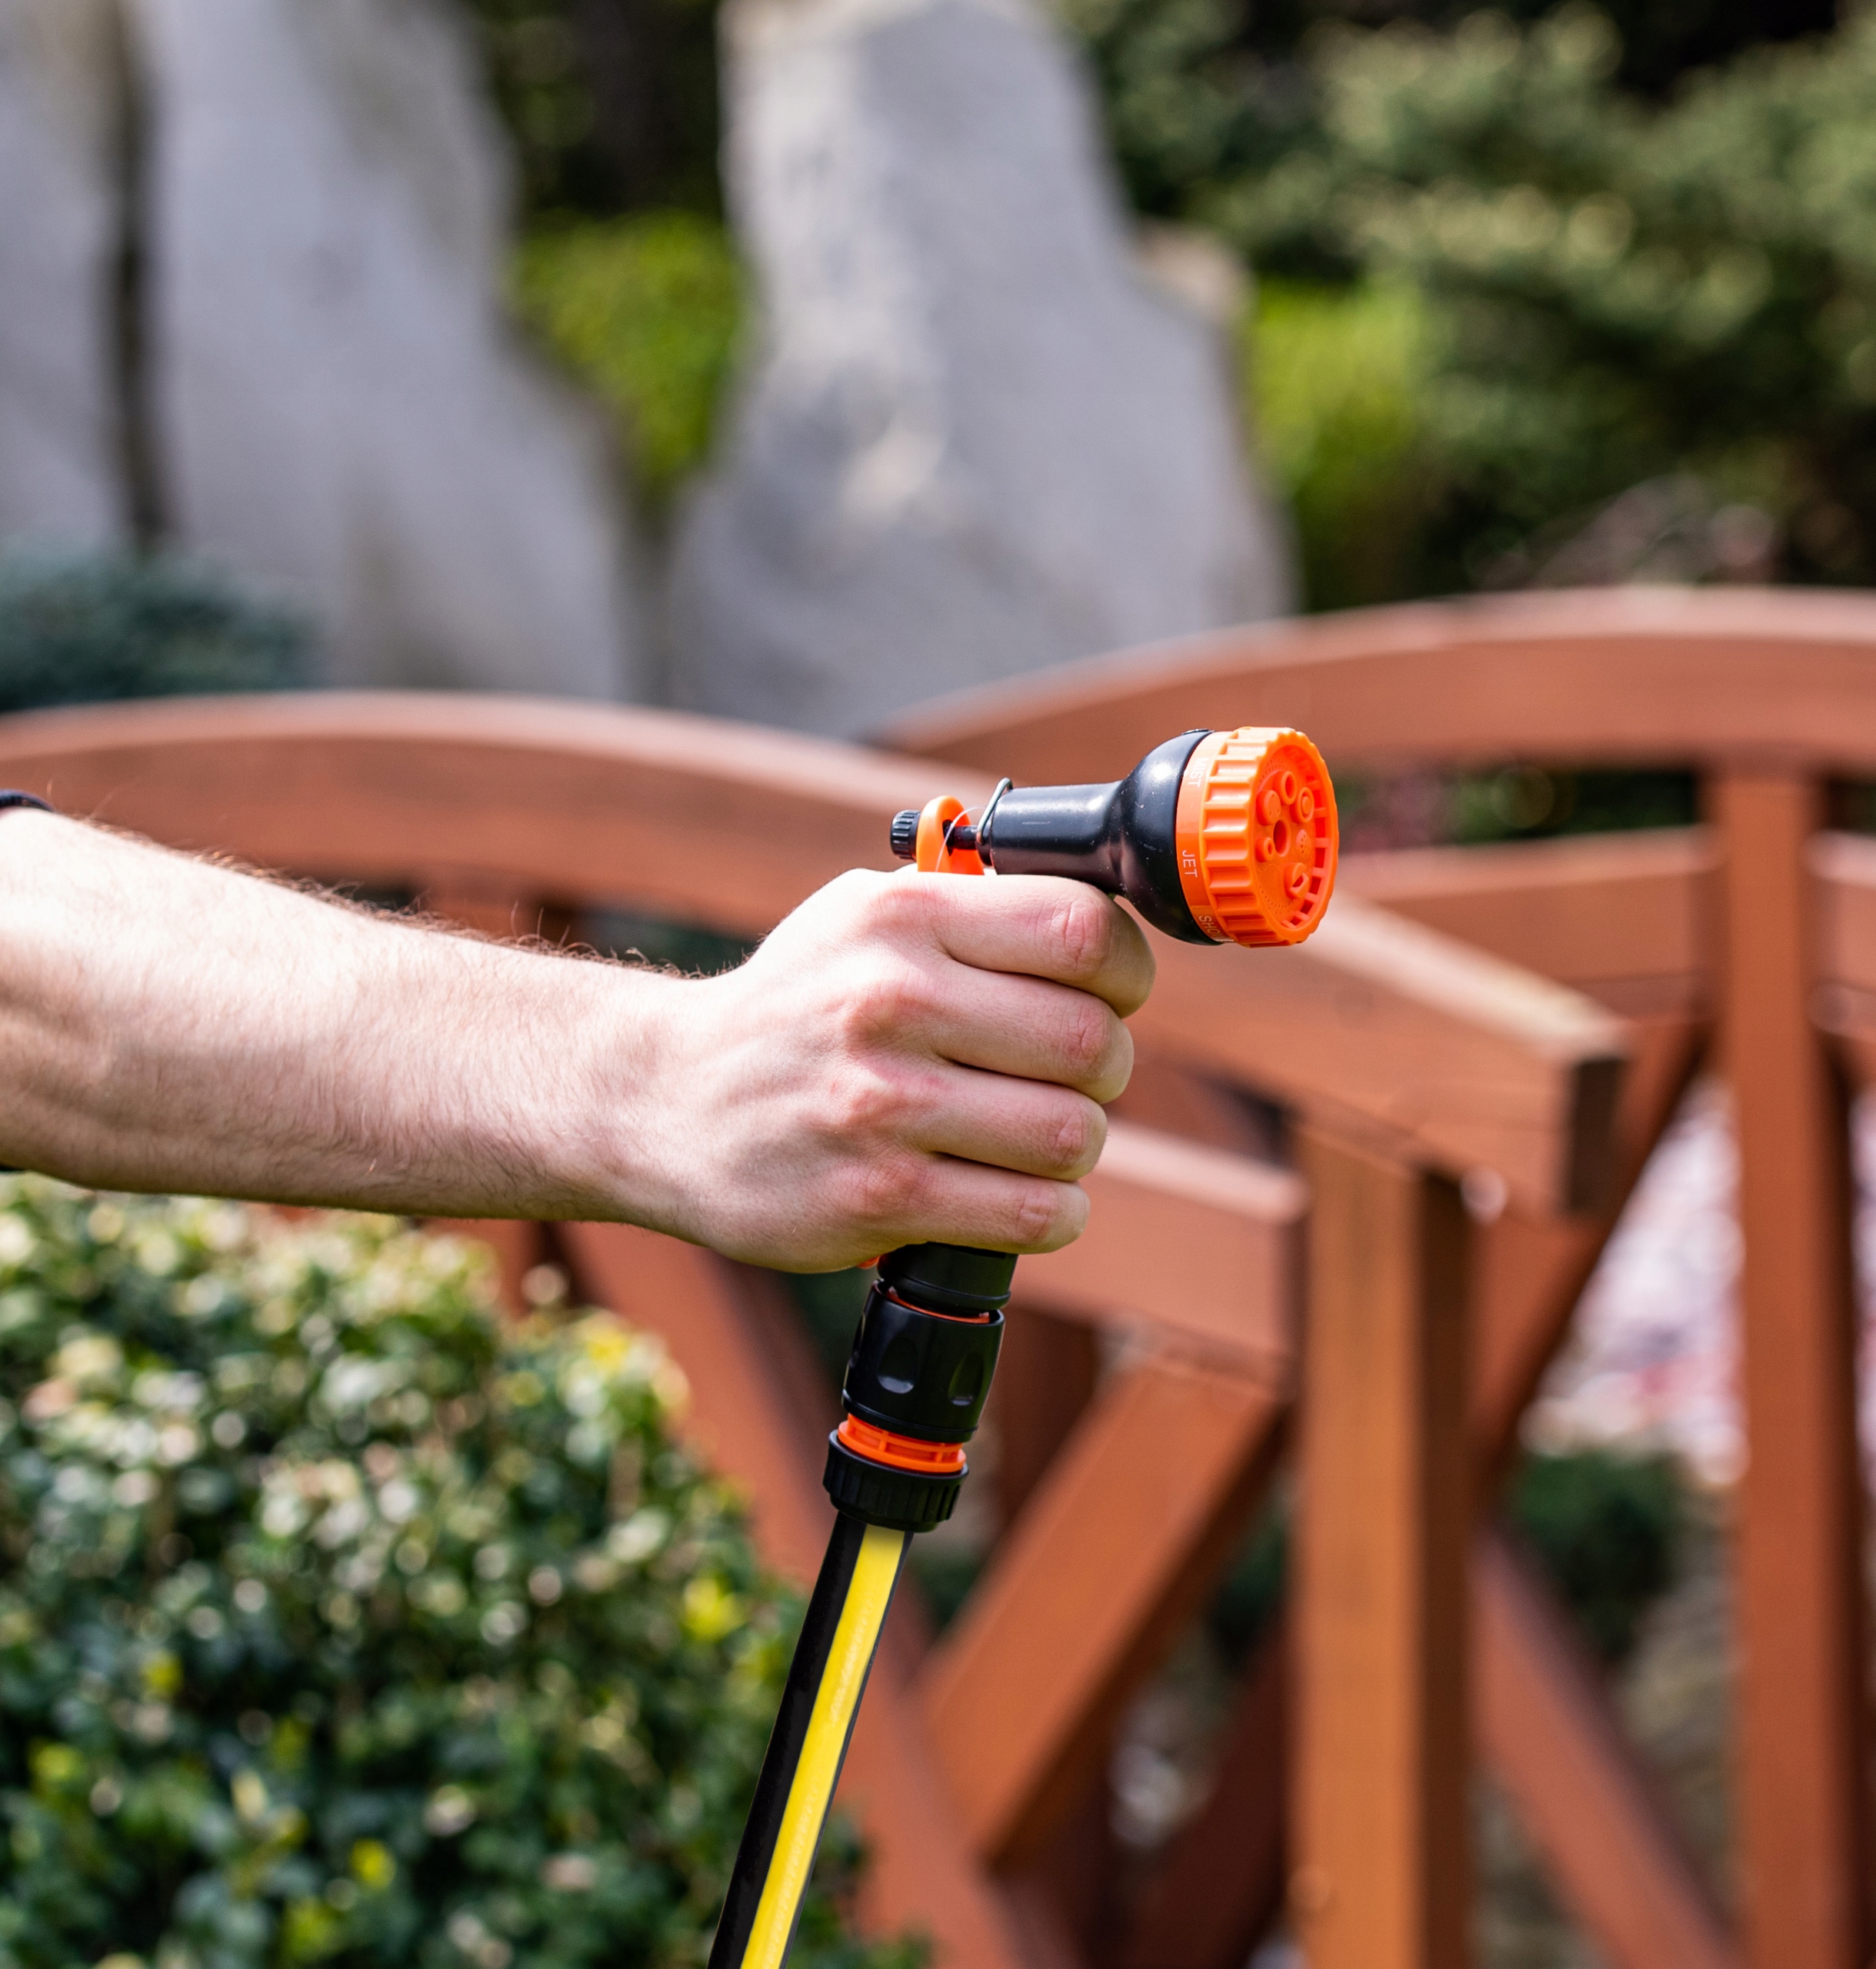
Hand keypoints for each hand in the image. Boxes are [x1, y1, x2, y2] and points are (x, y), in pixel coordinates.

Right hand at [615, 869, 1154, 1268]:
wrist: (664, 1103)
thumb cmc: (794, 1006)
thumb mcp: (860, 915)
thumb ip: (972, 905)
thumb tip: (1102, 921)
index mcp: (900, 917)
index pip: (1082, 931)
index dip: (1125, 971)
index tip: (1110, 994)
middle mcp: (890, 1001)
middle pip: (1092, 1043)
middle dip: (1102, 1068)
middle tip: (1064, 1077)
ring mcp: (880, 1106)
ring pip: (1071, 1135)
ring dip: (1072, 1144)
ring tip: (1029, 1136)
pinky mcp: (876, 1200)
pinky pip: (1032, 1214)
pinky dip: (1048, 1210)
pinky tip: (1013, 1192)